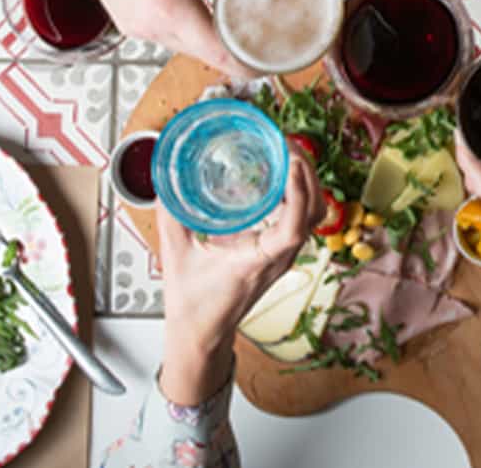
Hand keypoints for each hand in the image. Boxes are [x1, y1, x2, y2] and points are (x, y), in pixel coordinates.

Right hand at [55, 0, 271, 76]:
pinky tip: (202, 17)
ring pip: (188, 49)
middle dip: (236, 53)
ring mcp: (138, 29)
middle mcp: (153, 25)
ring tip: (237, 29)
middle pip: (207, 56)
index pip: (219, 54)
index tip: (271, 61)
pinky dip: (190, 33)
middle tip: (265, 44)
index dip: (249, 63)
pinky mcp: (130, 26)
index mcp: (172, 5)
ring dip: (211, 43)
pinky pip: (169, 39)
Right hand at [156, 146, 324, 403]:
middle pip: (314, 212)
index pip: (293, 228)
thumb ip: (171, 216)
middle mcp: (279, 257)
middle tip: (287, 144)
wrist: (202, 336)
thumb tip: (166, 181)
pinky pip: (301, 217)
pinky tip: (280, 174)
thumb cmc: (193, 306)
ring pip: (313, 214)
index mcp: (258, 261)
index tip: (292, 164)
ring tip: (287, 152)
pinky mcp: (279, 251)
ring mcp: (283, 254)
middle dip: (307, 174)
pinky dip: (298, 191)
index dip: (298, 194)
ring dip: (307, 180)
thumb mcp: (175, 256)